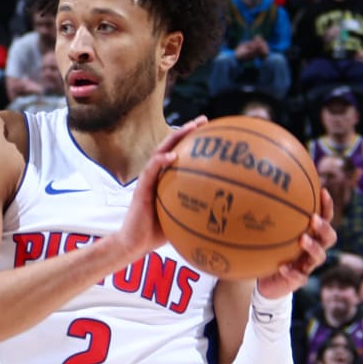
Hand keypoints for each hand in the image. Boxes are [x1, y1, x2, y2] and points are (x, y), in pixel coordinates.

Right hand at [115, 119, 209, 262]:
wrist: (134, 243)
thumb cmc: (159, 233)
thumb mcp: (184, 219)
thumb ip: (199, 211)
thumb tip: (228, 214)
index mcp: (167, 179)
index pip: (181, 153)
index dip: (194, 141)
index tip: (212, 131)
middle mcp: (158, 174)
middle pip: (172, 145)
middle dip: (187, 130)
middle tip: (203, 120)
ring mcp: (148, 179)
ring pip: (161, 151)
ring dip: (174, 137)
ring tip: (189, 128)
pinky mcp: (141, 187)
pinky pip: (151, 170)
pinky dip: (161, 160)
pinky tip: (173, 156)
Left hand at [254, 191, 335, 302]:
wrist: (268, 280)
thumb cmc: (272, 250)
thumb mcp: (271, 232)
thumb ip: (270, 214)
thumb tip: (258, 187)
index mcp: (312, 235)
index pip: (325, 218)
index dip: (327, 206)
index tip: (322, 191)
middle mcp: (314, 249)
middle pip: (330, 237)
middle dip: (324, 227)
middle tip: (313, 219)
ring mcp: (308, 265)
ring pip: (320, 257)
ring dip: (313, 247)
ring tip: (303, 239)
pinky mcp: (299, 280)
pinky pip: (300, 277)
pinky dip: (292, 272)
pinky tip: (283, 267)